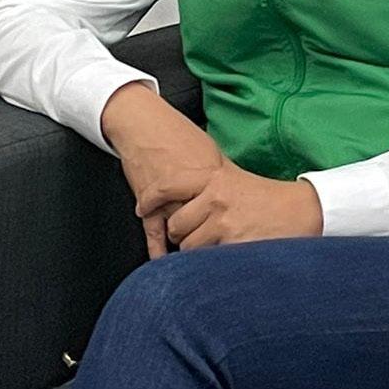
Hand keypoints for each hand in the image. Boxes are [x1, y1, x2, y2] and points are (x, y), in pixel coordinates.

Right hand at [102, 83, 227, 258]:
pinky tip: (163, 264)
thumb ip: (223, 175)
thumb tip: (243, 193)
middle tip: (223, 256)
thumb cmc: (176, 136)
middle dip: (213, 241)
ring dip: (187, 247)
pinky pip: (154, 232)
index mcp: (212, 177)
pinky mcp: (149, 202)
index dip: (236, 228)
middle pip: (207, 226)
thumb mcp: (209, 152)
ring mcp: (169, 197)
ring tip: (195, 260)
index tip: (245, 242)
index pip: (227, 210)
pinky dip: (158, 248)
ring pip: (181, 232)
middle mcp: (192, 190)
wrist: (142, 125)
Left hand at [135, 157, 323, 250]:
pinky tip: (225, 256)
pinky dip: (211, 264)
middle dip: (182, 234)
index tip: (142, 208)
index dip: (151, 199)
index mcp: (214, 179)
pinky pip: (206, 262)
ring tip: (220, 245)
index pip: (169, 186)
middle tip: (199, 235)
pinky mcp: (233, 246)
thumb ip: (207, 185)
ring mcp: (224, 223)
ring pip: (188, 247)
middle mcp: (215, 199)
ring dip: (197, 252)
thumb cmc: (268, 198)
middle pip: (176, 224)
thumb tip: (176, 193)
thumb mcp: (234, 180)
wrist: (303, 211)